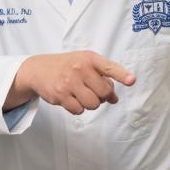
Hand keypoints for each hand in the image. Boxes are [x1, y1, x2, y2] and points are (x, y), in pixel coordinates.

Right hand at [9, 51, 135, 115]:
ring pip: (93, 104)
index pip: (109, 67)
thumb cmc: (67, 66)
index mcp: (90, 58)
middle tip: (93, 91)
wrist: (38, 70)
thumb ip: (102, 78)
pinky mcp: (60, 95)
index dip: (122, 75)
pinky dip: (78, 108)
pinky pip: (79, 110)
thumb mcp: (85, 65)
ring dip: (90, 103)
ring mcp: (69, 82)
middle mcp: (80, 68)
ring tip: (81, 94)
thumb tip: (114, 99)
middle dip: (102, 96)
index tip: (131, 81)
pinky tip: (70, 99)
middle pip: (105, 92)